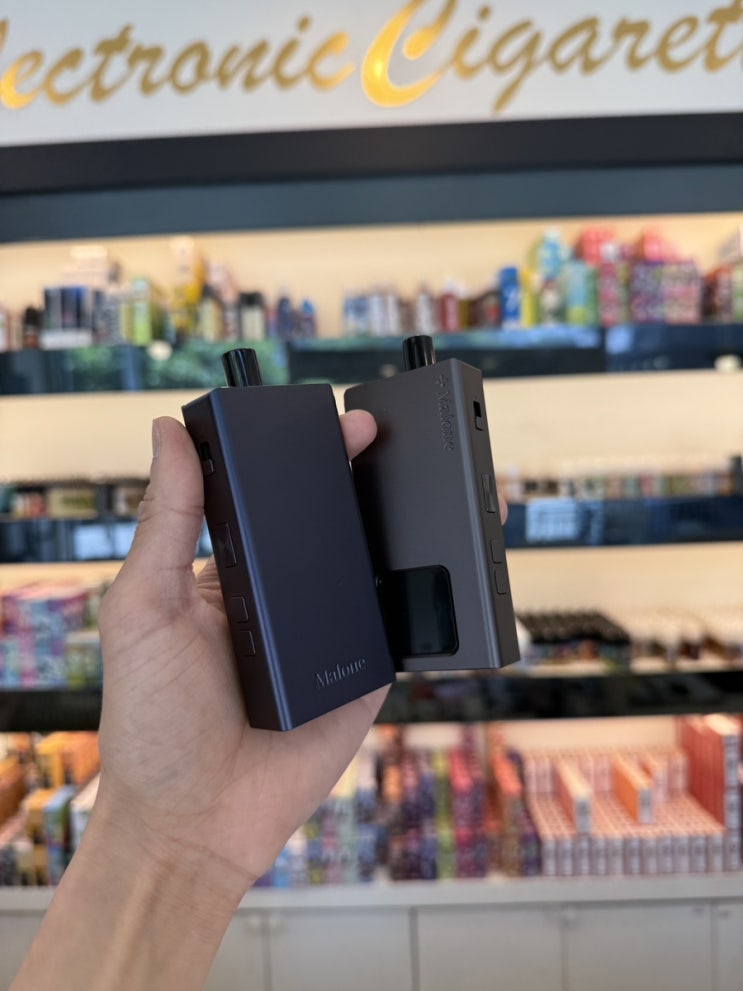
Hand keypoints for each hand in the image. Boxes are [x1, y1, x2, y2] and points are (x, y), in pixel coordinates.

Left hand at [95, 412, 389, 901]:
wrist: (196, 822)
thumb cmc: (152, 720)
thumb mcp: (143, 607)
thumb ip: (165, 521)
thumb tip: (165, 432)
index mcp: (230, 573)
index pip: (271, 500)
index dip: (301, 457)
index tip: (333, 420)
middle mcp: (282, 598)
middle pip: (329, 526)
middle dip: (360, 480)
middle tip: (387, 438)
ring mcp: (327, 635)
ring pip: (372, 570)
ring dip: (398, 530)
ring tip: (425, 482)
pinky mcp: (364, 674)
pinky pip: (399, 626)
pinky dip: (423, 596)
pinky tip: (442, 559)